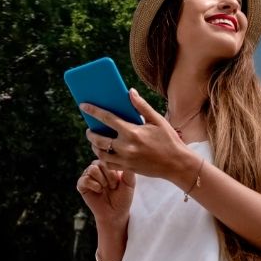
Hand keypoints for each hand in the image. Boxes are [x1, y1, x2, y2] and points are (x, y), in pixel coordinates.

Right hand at [76, 159, 134, 230]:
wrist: (115, 212)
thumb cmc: (123, 197)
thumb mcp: (130, 183)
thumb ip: (128, 171)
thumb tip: (127, 158)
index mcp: (108, 165)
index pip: (109, 158)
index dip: (116, 169)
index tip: (120, 180)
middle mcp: (97, 168)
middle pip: (100, 162)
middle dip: (110, 175)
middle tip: (114, 186)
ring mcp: (88, 176)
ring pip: (92, 169)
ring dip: (102, 180)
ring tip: (106, 188)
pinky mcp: (81, 185)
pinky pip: (84, 179)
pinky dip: (94, 185)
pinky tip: (99, 191)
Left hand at [81, 89, 197, 183]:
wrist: (177, 163)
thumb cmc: (169, 140)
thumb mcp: (158, 121)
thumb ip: (142, 106)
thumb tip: (130, 92)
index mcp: (132, 132)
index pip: (107, 118)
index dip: (93, 111)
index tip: (83, 106)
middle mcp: (126, 146)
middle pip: (98, 138)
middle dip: (91, 133)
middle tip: (89, 129)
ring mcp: (125, 159)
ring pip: (100, 153)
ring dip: (94, 146)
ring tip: (95, 141)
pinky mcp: (127, 168)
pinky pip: (108, 164)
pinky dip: (103, 158)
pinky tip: (105, 153)